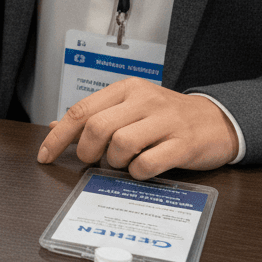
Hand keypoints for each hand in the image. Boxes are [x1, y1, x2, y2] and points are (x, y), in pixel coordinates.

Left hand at [36, 78, 239, 179]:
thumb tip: (57, 125)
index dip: (58, 136)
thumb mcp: (129, 108)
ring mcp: (165, 120)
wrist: (216, 120)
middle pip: (97, 127)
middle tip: (93, 160)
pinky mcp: (183, 143)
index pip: (81, 111)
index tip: (45, 155)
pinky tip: (142, 169)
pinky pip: (148, 163)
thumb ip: (95, 116)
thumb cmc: (166, 117)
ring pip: (121, 144)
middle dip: (87, 150)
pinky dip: (138, 172)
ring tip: (124, 162)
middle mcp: (144, 100)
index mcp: (126, 89)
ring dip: (115, 162)